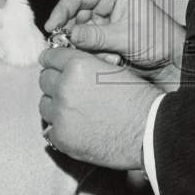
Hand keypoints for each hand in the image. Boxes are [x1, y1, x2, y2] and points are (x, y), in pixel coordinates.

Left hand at [38, 47, 157, 168]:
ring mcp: (61, 115)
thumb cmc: (139, 100)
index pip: (50, 57)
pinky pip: (50, 129)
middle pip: (44, 79)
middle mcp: (64, 88)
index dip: (53, 60)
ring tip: (74, 110)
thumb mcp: (113, 70)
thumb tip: (70, 67)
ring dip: (55, 105)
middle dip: (54, 82)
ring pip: (45, 105)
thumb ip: (87, 66)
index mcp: (78, 66)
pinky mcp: (62, 138)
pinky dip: (60, 128)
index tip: (52, 64)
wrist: (150, 131)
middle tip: (67, 89)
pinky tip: (77, 128)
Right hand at [45, 0, 184, 82]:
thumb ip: (95, 36)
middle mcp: (105, 3)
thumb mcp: (126, 36)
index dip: (62, 10)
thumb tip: (68, 34)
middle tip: (76, 50)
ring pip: (78, 35)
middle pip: (73, 16)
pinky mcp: (102, 39)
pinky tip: (113, 61)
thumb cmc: (159, 39)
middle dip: (76, 36)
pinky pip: (86, 47)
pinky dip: (94, 56)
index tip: (52, 27)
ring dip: (88, 49)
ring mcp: (103, 22)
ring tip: (110, 57)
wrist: (172, 61)